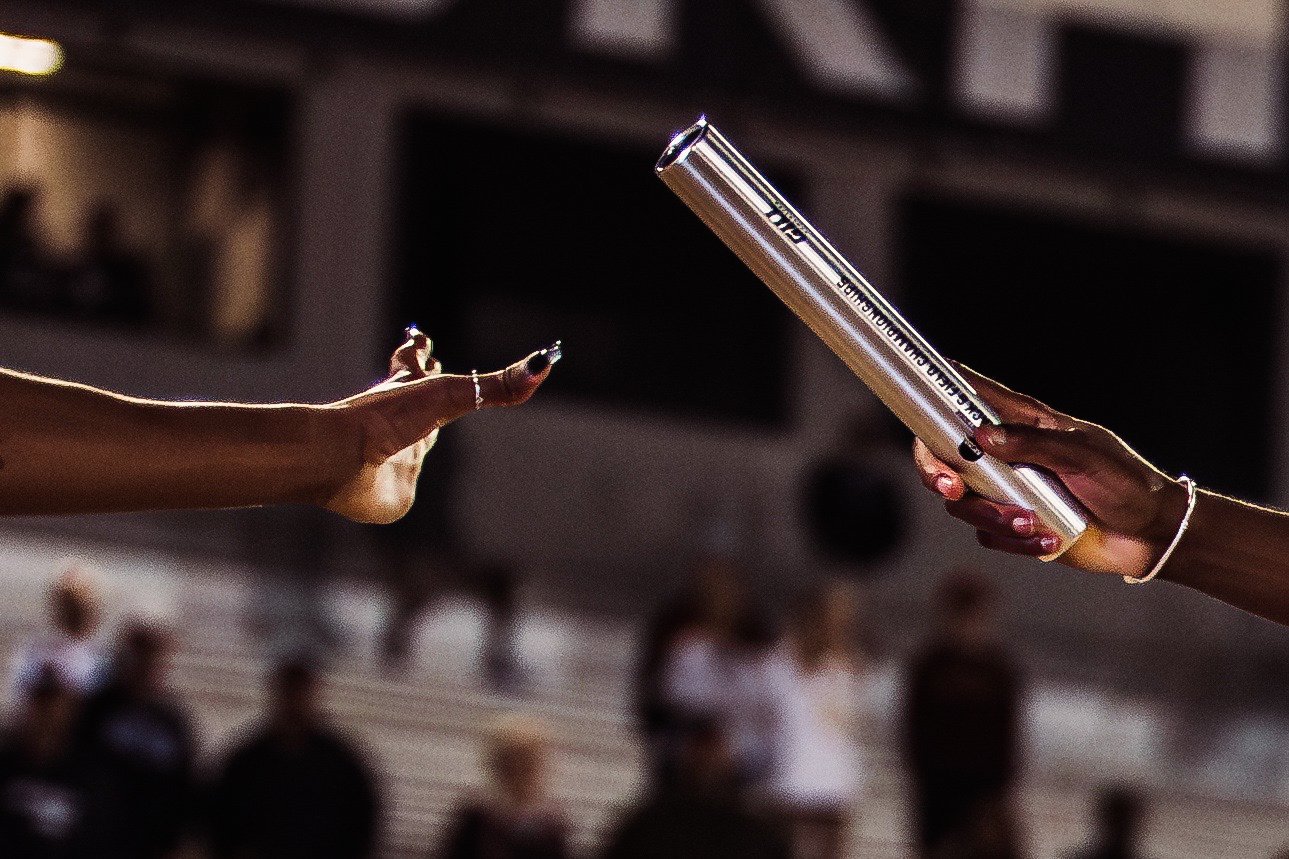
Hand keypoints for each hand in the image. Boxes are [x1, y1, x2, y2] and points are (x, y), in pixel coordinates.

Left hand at [318, 327, 558, 523]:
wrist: (340, 460)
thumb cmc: (384, 418)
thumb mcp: (447, 394)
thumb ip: (495, 386)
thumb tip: (543, 366)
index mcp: (407, 394)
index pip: (413, 365)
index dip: (419, 353)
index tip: (420, 339)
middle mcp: (400, 423)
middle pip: (412, 398)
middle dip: (419, 385)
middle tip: (426, 370)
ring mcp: (395, 457)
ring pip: (406, 442)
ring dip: (410, 435)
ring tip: (415, 432)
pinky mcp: (395, 491)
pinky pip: (402, 489)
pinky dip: (403, 485)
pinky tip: (400, 487)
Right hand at [911, 364, 1189, 576]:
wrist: (1152, 536)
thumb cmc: (1125, 483)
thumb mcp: (1082, 455)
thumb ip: (1030, 443)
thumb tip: (979, 433)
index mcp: (1022, 423)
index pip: (970, 395)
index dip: (937, 387)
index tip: (914, 386)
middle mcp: (1006, 454)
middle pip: (944, 454)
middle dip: (936, 472)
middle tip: (950, 488)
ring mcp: (1008, 491)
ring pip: (964, 504)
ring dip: (993, 516)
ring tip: (1033, 524)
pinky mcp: (1015, 526)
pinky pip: (989, 535)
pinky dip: (1016, 541)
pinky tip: (1051, 540)